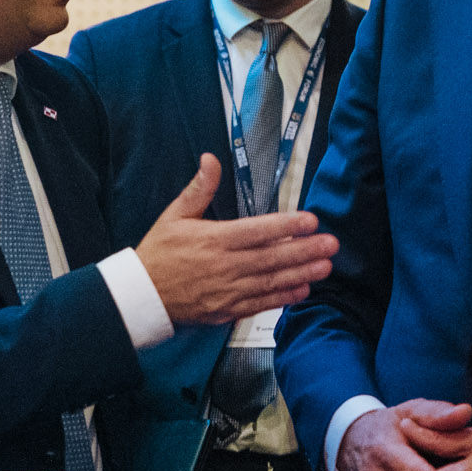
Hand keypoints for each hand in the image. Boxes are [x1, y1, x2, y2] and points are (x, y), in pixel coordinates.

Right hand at [136, 154, 338, 328]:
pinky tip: (302, 290)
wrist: (141, 296)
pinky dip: (282, 298)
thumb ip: (199, 188)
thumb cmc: (158, 254)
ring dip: (300, 274)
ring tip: (325, 267)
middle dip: (304, 251)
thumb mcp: (174, 215)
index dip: (286, 226)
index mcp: (213, 240)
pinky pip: (260, 304)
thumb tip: (210, 160)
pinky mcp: (226, 310)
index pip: (257, 231)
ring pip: (270, 282)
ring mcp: (226, 291)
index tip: (310, 220)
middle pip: (271, 258)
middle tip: (330, 244)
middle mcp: (224, 267)